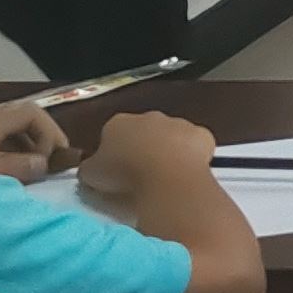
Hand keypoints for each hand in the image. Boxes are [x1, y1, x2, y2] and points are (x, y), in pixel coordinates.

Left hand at [0, 100, 69, 181]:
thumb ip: (16, 168)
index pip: (32, 113)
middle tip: (50, 164)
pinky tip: (7, 168)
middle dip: (42, 138)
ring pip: (8, 125)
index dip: (51, 133)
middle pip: (22, 116)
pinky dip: (9, 146)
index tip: (55, 160)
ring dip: (26, 143)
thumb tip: (44, 162)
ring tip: (31, 170)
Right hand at [79, 110, 215, 207]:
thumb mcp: (91, 174)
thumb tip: (92, 168)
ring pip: (172, 135)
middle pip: (144, 131)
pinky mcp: (202, 134)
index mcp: (118, 122)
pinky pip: (196, 144)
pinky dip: (194, 154)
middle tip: (144, 173)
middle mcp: (149, 116)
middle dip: (144, 147)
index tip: (119, 170)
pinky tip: (188, 170)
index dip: (116, 152)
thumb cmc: (123, 174)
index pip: (113, 134)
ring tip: (167, 175)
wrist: (166, 175)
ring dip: (170, 150)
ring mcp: (179, 123)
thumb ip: (90, 167)